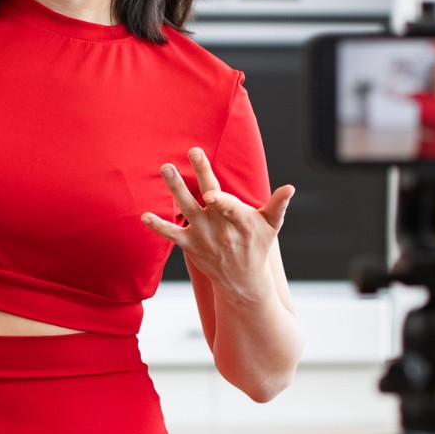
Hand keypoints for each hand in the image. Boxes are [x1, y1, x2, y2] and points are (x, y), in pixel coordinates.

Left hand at [141, 147, 295, 298]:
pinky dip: (157, 226)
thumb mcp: (271, 226)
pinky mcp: (190, 245)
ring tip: (166, 168)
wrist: (242, 282)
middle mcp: (220, 228)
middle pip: (208, 199)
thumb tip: (290, 188)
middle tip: (193, 152)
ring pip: (187, 210)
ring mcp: (203, 236)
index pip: (230, 207)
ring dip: (175, 189)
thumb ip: (278, 205)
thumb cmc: (257, 246)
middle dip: (200, 175)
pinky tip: (144, 215)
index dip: (220, 201)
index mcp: (241, 222)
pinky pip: (171, 234)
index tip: (210, 192)